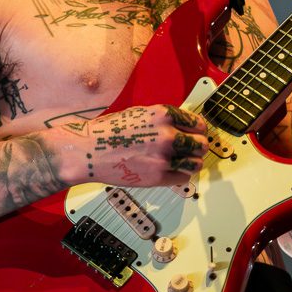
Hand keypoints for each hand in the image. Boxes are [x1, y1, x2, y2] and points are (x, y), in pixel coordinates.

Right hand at [72, 105, 208, 186]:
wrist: (89, 151)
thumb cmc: (110, 132)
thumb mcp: (141, 113)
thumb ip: (164, 119)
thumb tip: (183, 125)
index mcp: (164, 116)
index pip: (198, 124)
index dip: (199, 130)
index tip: (197, 133)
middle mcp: (168, 135)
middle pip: (202, 144)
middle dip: (198, 146)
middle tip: (192, 149)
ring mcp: (164, 158)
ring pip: (196, 163)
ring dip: (192, 162)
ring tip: (183, 161)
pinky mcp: (158, 177)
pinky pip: (183, 178)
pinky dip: (180, 175)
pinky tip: (172, 170)